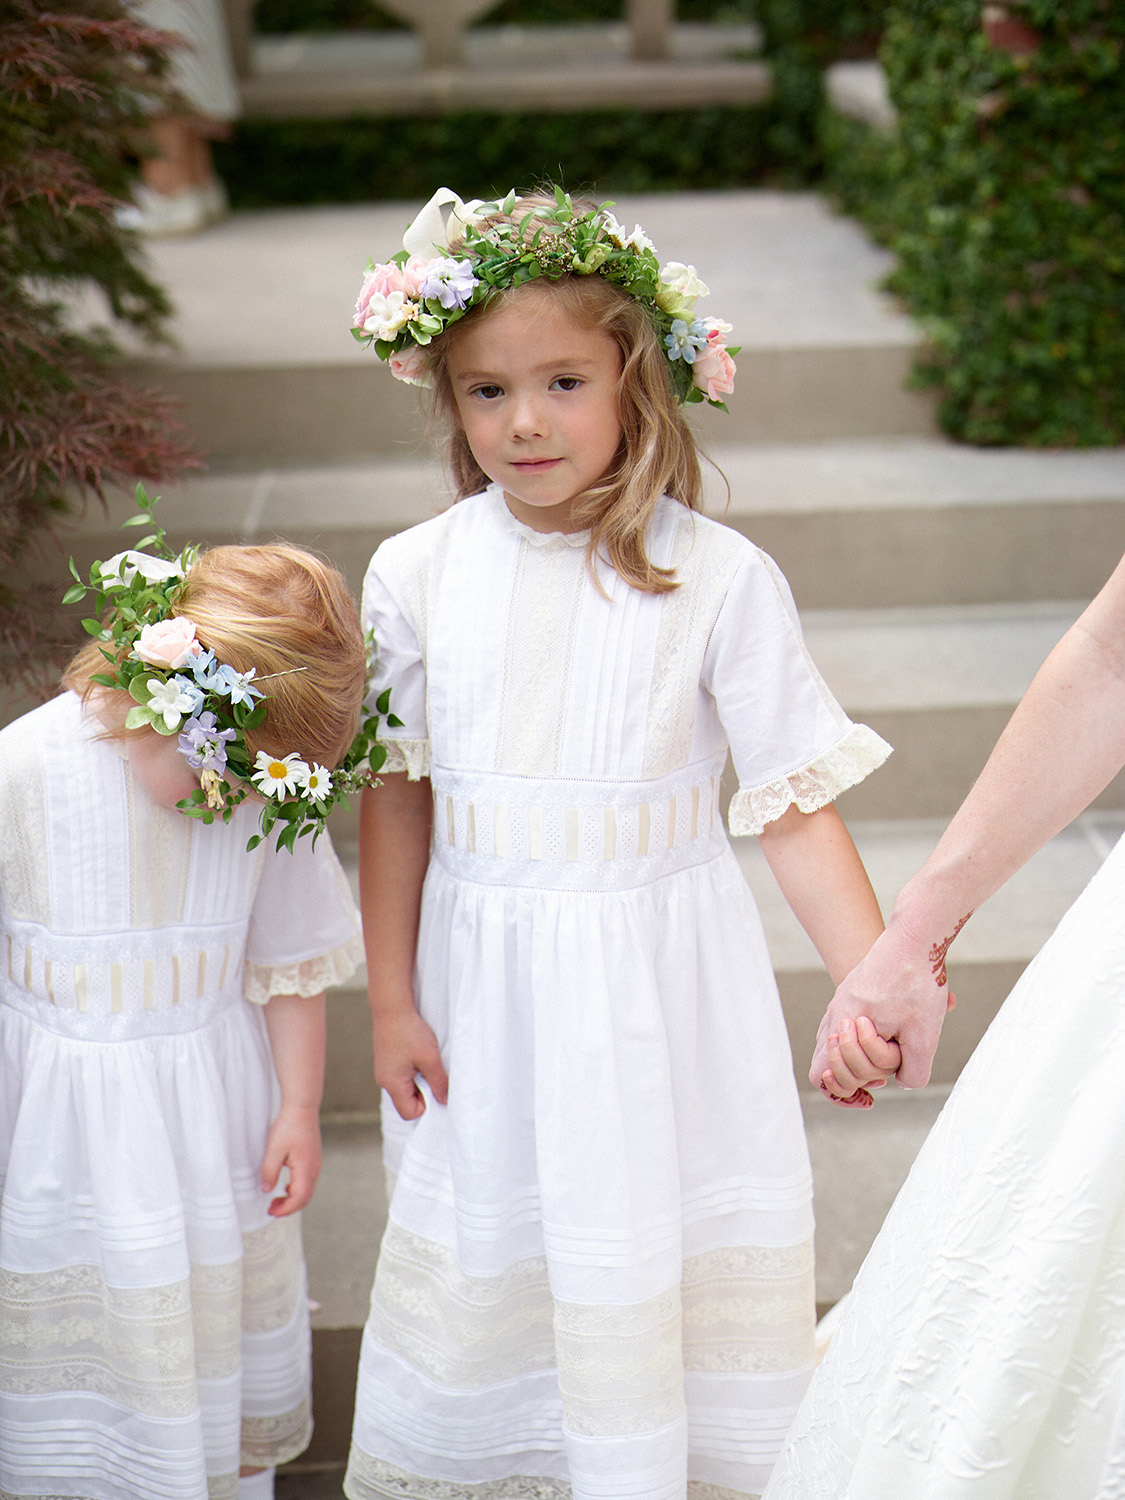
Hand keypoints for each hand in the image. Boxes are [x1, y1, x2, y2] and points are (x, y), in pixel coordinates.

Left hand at [261, 1103, 321, 1216]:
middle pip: (305, 1198)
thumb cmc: (289, 1126)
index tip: (271, 1212)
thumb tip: (267, 1189)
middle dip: (288, 1208)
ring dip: (292, 1199)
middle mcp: (314, 1169)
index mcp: (306, 1169)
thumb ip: (269, 1172)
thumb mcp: (273, 1150)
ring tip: (275, 1200)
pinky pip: (307, 1182)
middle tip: (271, 1210)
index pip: (299, 1198)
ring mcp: (315, 1165)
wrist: (302, 1108)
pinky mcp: (313, 1160)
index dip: (285, 1209)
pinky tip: (284, 1187)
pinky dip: (295, 1190)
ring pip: (307, 1191)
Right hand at [373, 1005, 448, 1119]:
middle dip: (423, 1092)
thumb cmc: (409, 1032)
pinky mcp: (386, 1061)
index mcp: (392, 1084)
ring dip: (419, 1079)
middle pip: (406, 1101)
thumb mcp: (430, 1059)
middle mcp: (384, 1080)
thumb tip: (445, 1100)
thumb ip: (438, 1082)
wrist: (392, 1008)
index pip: (409, 1112)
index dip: (426, 1104)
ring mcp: (384, 1070)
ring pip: (405, 1087)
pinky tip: (418, 1054)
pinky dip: (413, 1070)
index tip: (436, 1087)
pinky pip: (401, 1075)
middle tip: (433, 1073)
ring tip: (426, 1061)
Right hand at [809, 921, 955, 1094]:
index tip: (872, 1091)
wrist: (915, 936)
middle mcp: (836, 1012)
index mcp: (846, 1024)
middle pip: (827, 1061)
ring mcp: (841, 1000)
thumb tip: (899, 1082)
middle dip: (858, 1072)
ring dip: (859, 1055)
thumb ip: (912, 1071)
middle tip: (886, 1064)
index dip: (845, 1091)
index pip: (823, 1073)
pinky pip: (844, 1024)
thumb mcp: (925, 1037)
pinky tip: (886, 1034)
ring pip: (833, 1042)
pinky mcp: (851, 991)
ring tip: (889, 1050)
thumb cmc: (918, 984)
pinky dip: (859, 1039)